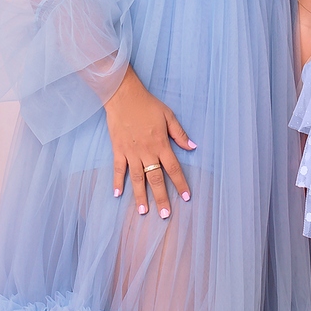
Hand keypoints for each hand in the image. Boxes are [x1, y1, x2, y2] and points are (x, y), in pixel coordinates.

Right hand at [105, 69, 194, 217]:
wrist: (123, 96)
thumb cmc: (147, 104)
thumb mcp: (168, 116)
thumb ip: (180, 134)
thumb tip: (193, 147)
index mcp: (161, 144)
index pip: (173, 168)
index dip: (181, 183)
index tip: (186, 197)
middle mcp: (147, 152)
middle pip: (156, 179)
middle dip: (162, 197)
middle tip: (165, 214)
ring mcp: (131, 152)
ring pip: (137, 178)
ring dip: (140, 196)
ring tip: (143, 211)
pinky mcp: (118, 150)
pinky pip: (118, 169)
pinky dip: (117, 181)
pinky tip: (117, 194)